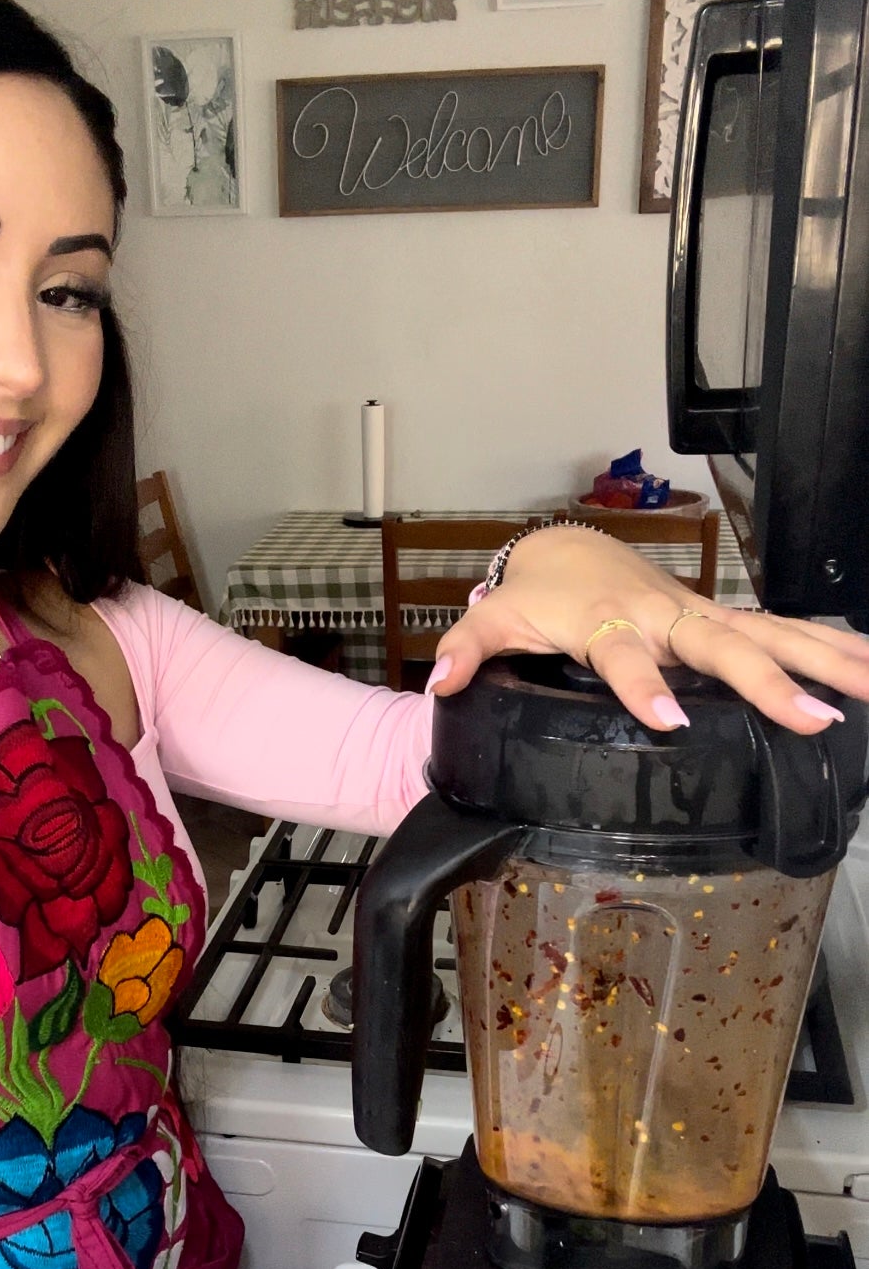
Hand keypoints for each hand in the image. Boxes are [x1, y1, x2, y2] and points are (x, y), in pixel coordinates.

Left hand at [425, 527, 868, 733]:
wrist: (568, 550)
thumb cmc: (538, 593)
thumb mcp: (494, 617)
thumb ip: (469, 648)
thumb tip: (439, 681)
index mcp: (608, 621)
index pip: (625, 655)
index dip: (643, 685)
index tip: (668, 719)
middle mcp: (665, 617)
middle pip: (721, 647)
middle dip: (767, 681)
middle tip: (810, 719)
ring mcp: (701, 617)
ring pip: (770, 634)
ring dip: (825, 659)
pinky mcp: (722, 621)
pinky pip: (784, 631)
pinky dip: (831, 644)